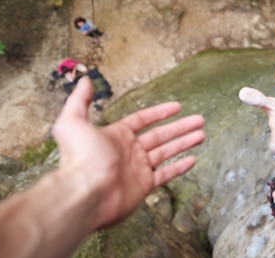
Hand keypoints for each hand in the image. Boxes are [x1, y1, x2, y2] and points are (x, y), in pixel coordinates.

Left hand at [52, 77, 205, 229]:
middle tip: (199, 119)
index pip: (143, 120)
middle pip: (161, 135)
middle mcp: (129, 151)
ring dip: (184, 143)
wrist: (84, 193)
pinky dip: (179, 167)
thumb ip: (80, 101)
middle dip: (181, 127)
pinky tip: (193, 159)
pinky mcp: (143, 186)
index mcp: (117, 135)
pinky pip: (165, 175)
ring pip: (167, 152)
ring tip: (201, 134)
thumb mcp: (73, 122)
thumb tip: (84, 81)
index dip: (161, 112)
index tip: (178, 106)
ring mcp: (137, 169)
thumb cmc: (79, 158)